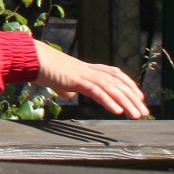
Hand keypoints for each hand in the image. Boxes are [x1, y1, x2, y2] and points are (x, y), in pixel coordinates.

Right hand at [32, 39, 148, 118]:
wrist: (29, 57)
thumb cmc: (40, 67)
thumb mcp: (56, 79)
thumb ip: (65, 87)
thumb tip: (69, 95)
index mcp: (84, 68)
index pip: (113, 74)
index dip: (128, 84)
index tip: (139, 96)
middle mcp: (87, 69)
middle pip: (116, 82)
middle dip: (132, 97)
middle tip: (144, 112)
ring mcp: (81, 73)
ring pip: (110, 87)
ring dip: (126, 102)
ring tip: (136, 115)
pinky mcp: (74, 79)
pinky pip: (95, 91)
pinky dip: (108, 100)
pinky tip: (117, 111)